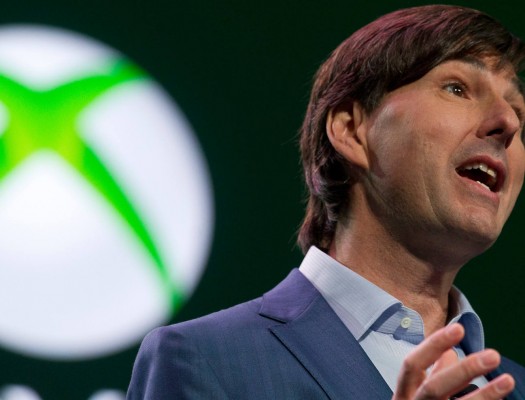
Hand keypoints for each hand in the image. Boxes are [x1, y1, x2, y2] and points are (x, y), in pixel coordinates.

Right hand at [392, 323, 514, 398]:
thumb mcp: (416, 396)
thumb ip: (433, 373)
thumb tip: (450, 350)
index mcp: (403, 395)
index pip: (412, 365)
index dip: (432, 345)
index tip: (458, 328)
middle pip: (434, 388)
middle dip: (463, 371)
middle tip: (493, 355)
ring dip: (485, 396)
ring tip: (508, 380)